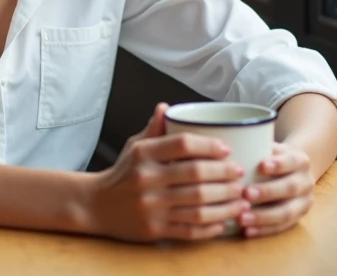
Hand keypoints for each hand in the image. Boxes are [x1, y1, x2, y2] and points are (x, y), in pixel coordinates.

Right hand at [84, 103, 249, 242]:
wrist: (95, 205)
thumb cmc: (123, 172)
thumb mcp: (134, 147)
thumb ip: (154, 129)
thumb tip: (167, 107)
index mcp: (144, 154)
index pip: (183, 144)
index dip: (209, 146)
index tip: (227, 149)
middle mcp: (147, 179)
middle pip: (196, 175)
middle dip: (224, 175)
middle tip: (240, 173)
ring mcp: (151, 206)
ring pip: (198, 205)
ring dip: (225, 203)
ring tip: (241, 198)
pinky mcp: (154, 229)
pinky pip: (190, 230)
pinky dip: (211, 226)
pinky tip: (224, 221)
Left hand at [238, 142, 314, 237]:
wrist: (296, 171)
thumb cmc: (274, 157)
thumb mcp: (272, 148)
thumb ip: (258, 146)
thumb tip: (227, 147)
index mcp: (300, 160)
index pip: (291, 162)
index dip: (278, 164)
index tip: (261, 165)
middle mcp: (306, 182)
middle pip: (290, 188)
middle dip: (267, 192)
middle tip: (246, 193)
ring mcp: (304, 202)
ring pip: (286, 212)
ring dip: (263, 216)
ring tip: (242, 218)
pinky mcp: (298, 218)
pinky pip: (281, 227)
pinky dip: (264, 230)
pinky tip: (247, 231)